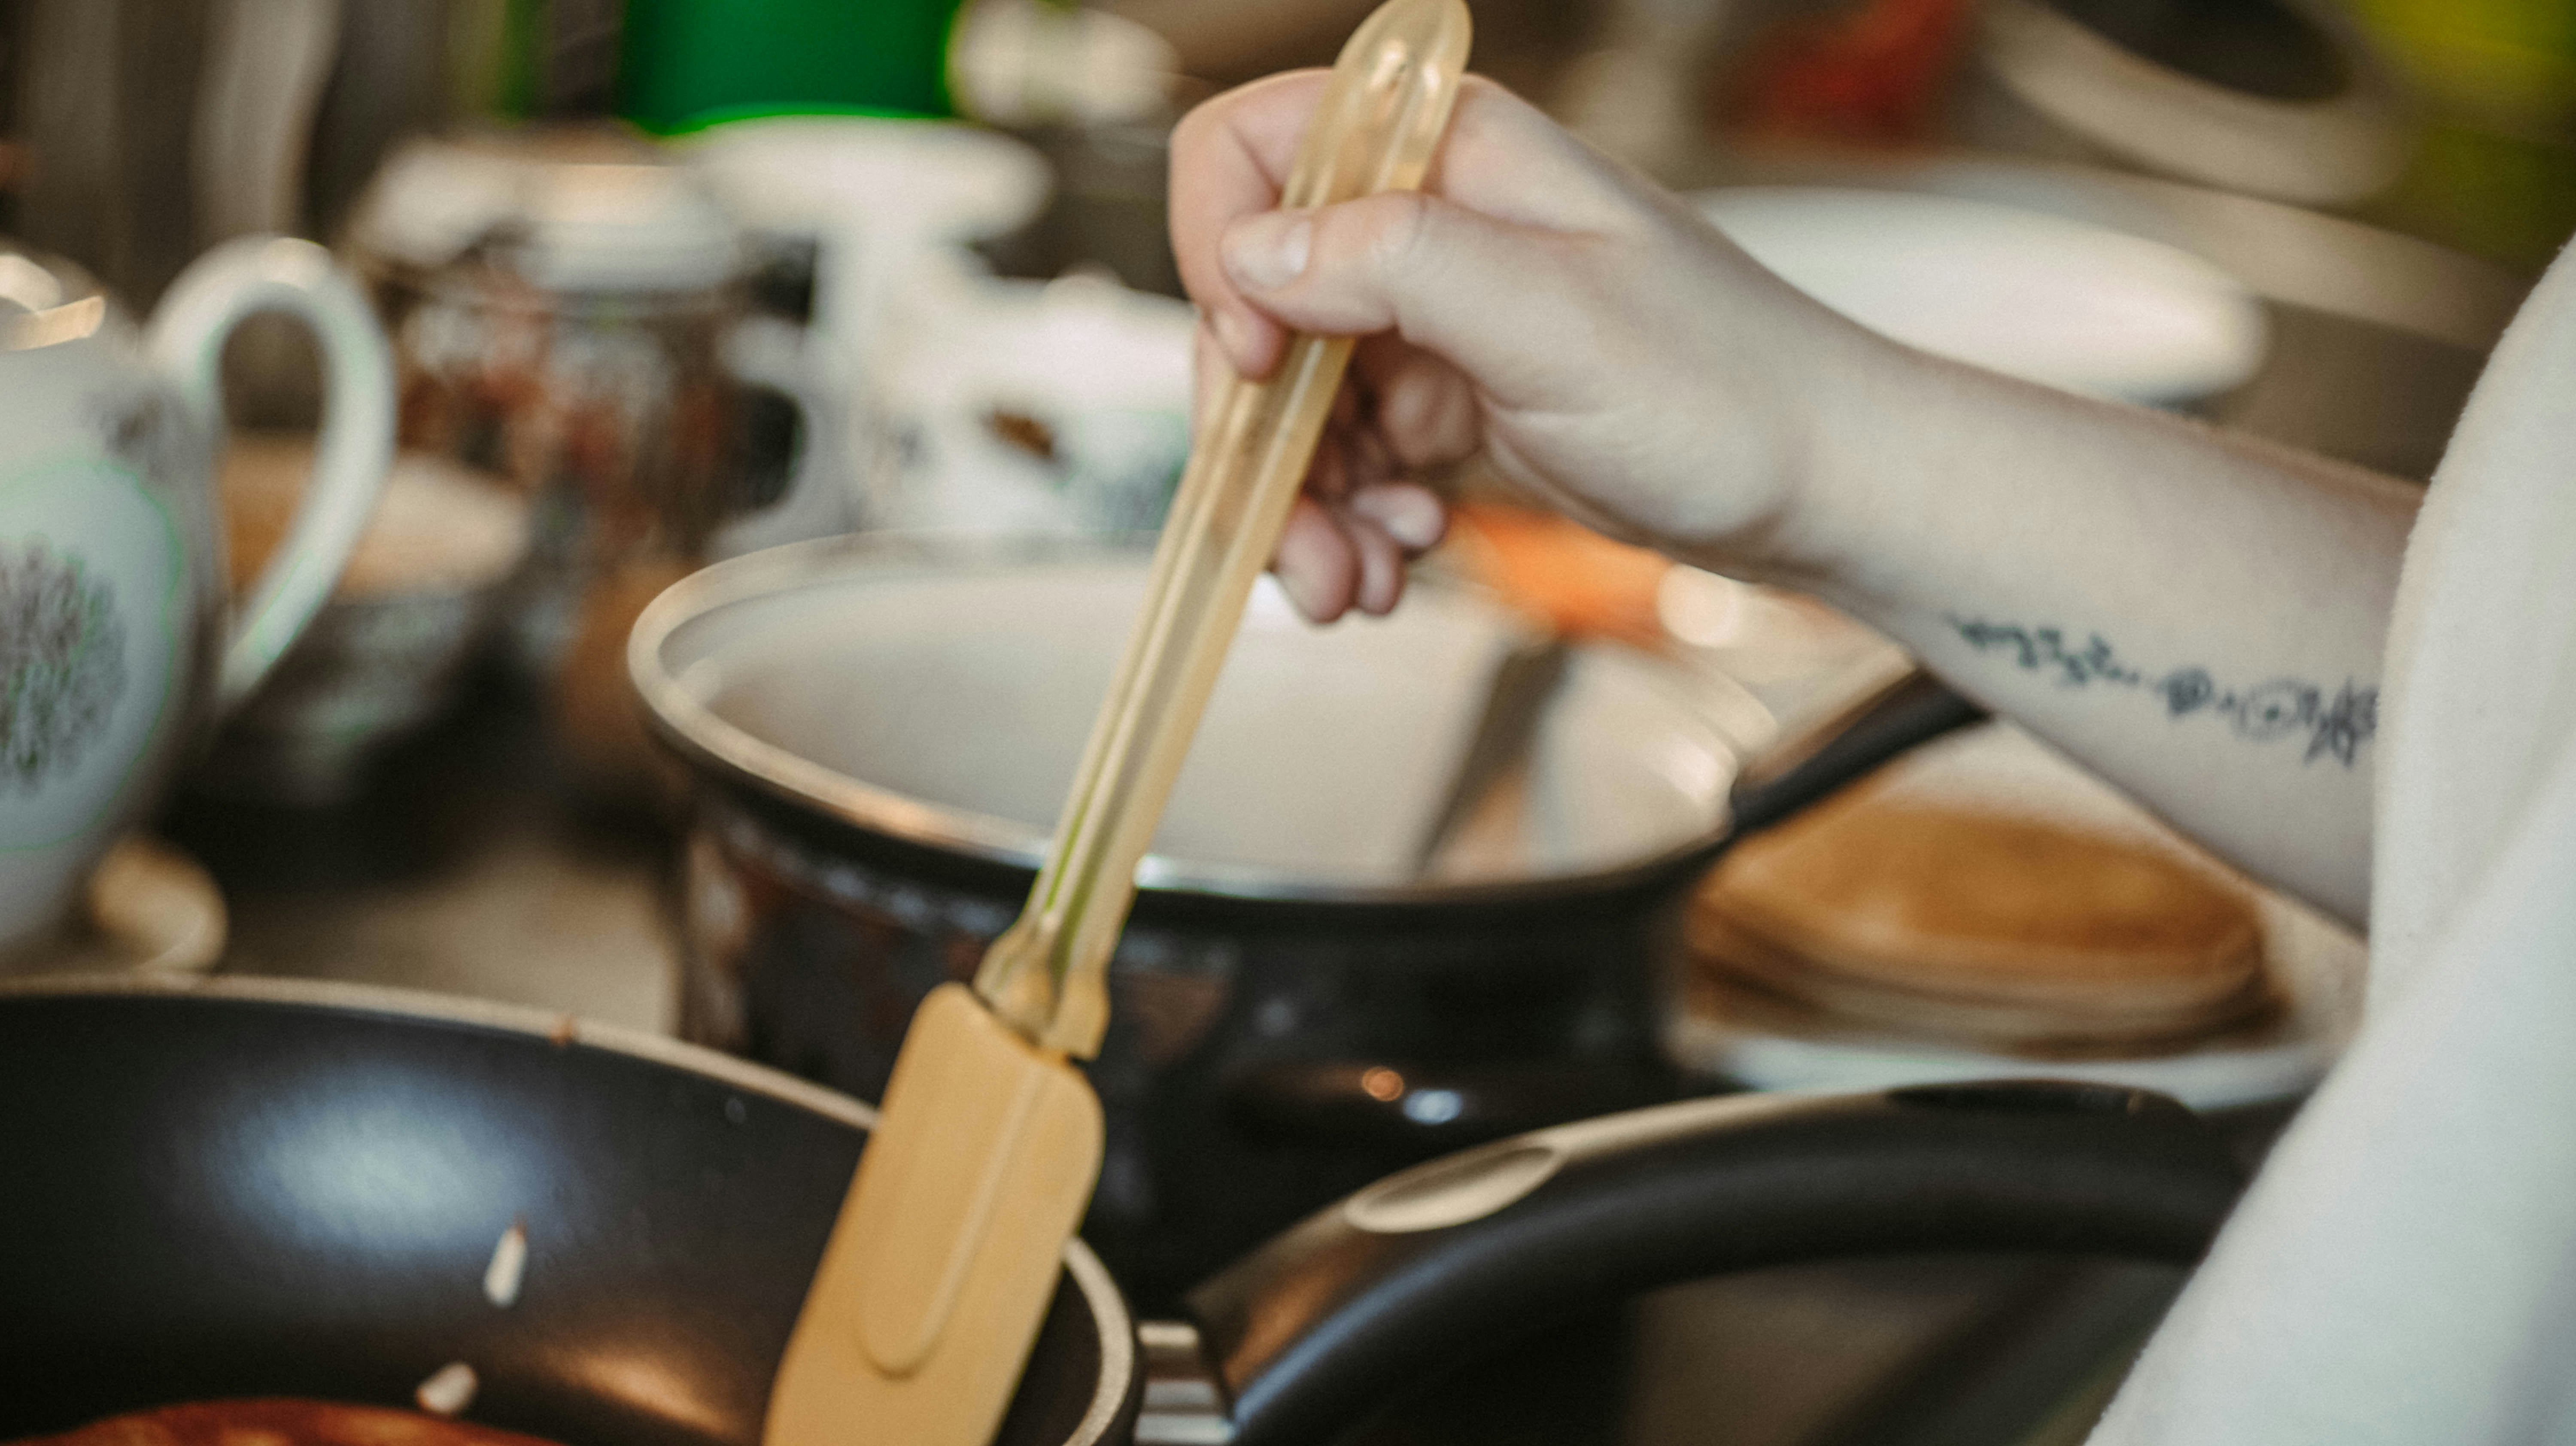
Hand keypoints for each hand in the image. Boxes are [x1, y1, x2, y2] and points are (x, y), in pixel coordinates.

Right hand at [1170, 71, 1883, 618]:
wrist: (1819, 489)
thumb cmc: (1724, 389)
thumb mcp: (1551, 316)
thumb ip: (1393, 262)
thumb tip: (1252, 255)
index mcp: (1449, 154)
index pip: (1257, 150)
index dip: (1224, 253)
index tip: (1262, 363)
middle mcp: (1428, 225)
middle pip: (1253, 302)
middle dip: (1259, 434)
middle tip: (1298, 543)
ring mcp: (1435, 318)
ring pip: (1292, 399)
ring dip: (1302, 503)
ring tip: (1357, 583)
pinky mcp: (1450, 401)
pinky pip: (1348, 456)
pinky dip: (1350, 520)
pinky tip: (1398, 560)